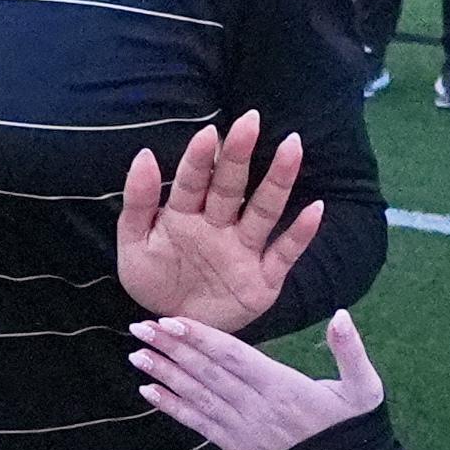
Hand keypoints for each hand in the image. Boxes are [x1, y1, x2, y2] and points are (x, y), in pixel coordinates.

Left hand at [115, 117, 324, 329]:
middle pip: (231, 187)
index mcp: (185, 216)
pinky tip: (315, 209)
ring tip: (292, 147)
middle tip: (250, 121)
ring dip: (278, 180)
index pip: (194, 182)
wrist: (173, 329)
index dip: (200, 159)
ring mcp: (242, 250)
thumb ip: (138, 203)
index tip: (209, 133)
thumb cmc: (154, 281)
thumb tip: (144, 154)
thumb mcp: (133, 246)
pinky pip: (285, 253)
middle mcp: (218, 226)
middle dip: (240, 155)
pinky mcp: (263, 278)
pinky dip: (300, 233)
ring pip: (263, 211)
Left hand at [135, 306, 384, 449]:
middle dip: (172, 349)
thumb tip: (341, 314)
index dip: (202, 338)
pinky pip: (198, 424)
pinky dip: (171, 408)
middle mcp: (256, 408)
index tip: (172, 321)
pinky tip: (148, 391)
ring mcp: (242, 430)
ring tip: (136, 354)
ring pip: (198, 397)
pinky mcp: (234, 446)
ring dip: (164, 375)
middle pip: (207, 374)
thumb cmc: (352, 425)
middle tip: (140, 327)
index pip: (235, 357)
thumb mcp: (364, 387)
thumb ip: (351, 351)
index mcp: (284, 388)